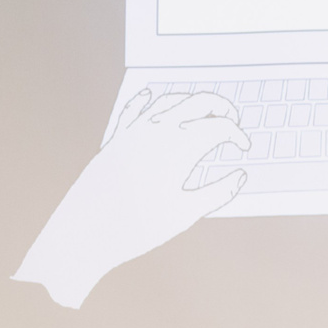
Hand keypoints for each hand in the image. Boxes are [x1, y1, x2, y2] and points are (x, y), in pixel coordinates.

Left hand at [13, 90, 249, 307]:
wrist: (84, 232)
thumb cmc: (136, 227)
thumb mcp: (185, 213)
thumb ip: (217, 192)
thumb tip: (239, 176)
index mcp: (179, 147)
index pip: (220, 127)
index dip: (238, 135)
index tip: (243, 148)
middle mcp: (157, 130)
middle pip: (199, 102)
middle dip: (222, 108)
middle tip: (233, 122)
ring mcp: (134, 131)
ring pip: (170, 99)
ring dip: (192, 101)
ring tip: (204, 112)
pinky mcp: (116, 139)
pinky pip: (133, 108)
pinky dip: (148, 98)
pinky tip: (152, 95)